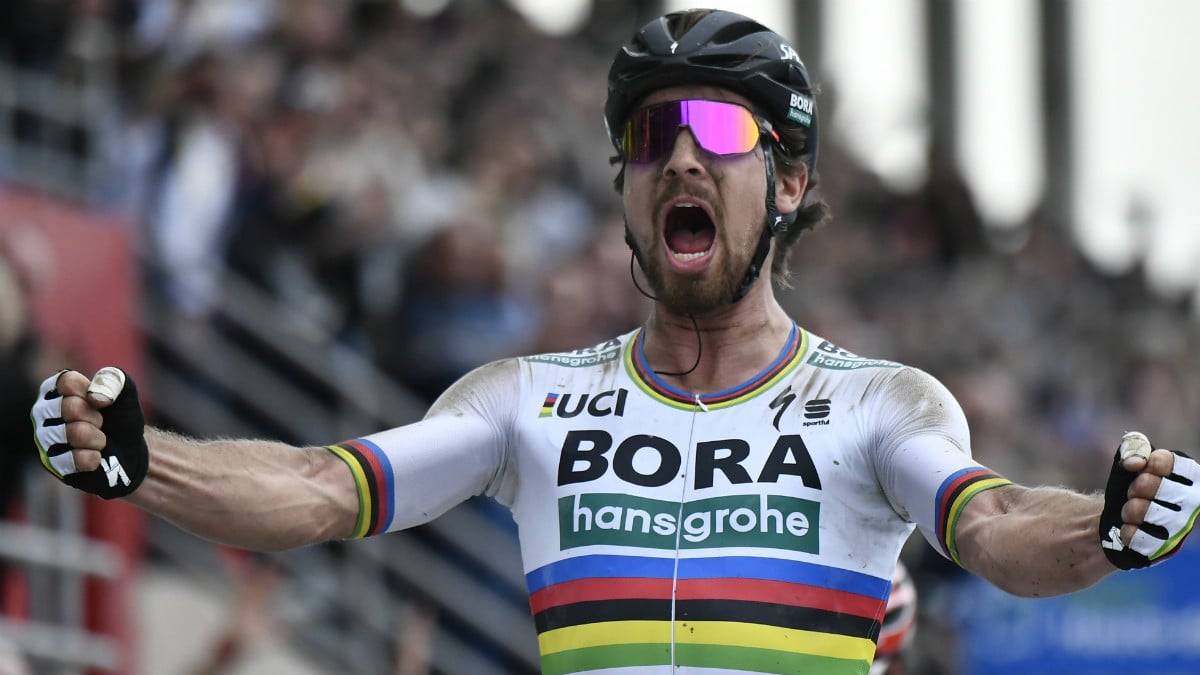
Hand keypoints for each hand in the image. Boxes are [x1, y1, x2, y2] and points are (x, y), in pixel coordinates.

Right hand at [31, 367, 148, 498]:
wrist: (129, 451)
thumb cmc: (120, 417)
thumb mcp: (125, 391)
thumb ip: (113, 379)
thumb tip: (94, 396)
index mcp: (54, 390)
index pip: (68, 382)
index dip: (93, 392)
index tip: (100, 401)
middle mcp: (42, 413)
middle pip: (70, 406)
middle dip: (96, 416)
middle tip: (101, 423)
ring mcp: (44, 440)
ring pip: (75, 432)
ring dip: (97, 437)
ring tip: (98, 440)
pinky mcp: (53, 465)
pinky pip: (77, 459)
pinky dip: (95, 457)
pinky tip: (95, 457)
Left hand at [1099, 431, 1199, 568]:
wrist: (1122, 520)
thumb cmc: (1133, 488)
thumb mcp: (1133, 463)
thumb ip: (1134, 450)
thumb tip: (1135, 462)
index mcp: (1191, 479)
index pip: (1175, 464)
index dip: (1154, 463)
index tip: (1145, 466)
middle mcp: (1192, 503)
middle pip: (1158, 486)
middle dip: (1138, 486)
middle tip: (1135, 491)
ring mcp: (1181, 527)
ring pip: (1149, 512)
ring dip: (1131, 508)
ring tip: (1130, 510)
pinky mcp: (1165, 547)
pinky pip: (1143, 538)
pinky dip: (1129, 531)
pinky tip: (1127, 528)